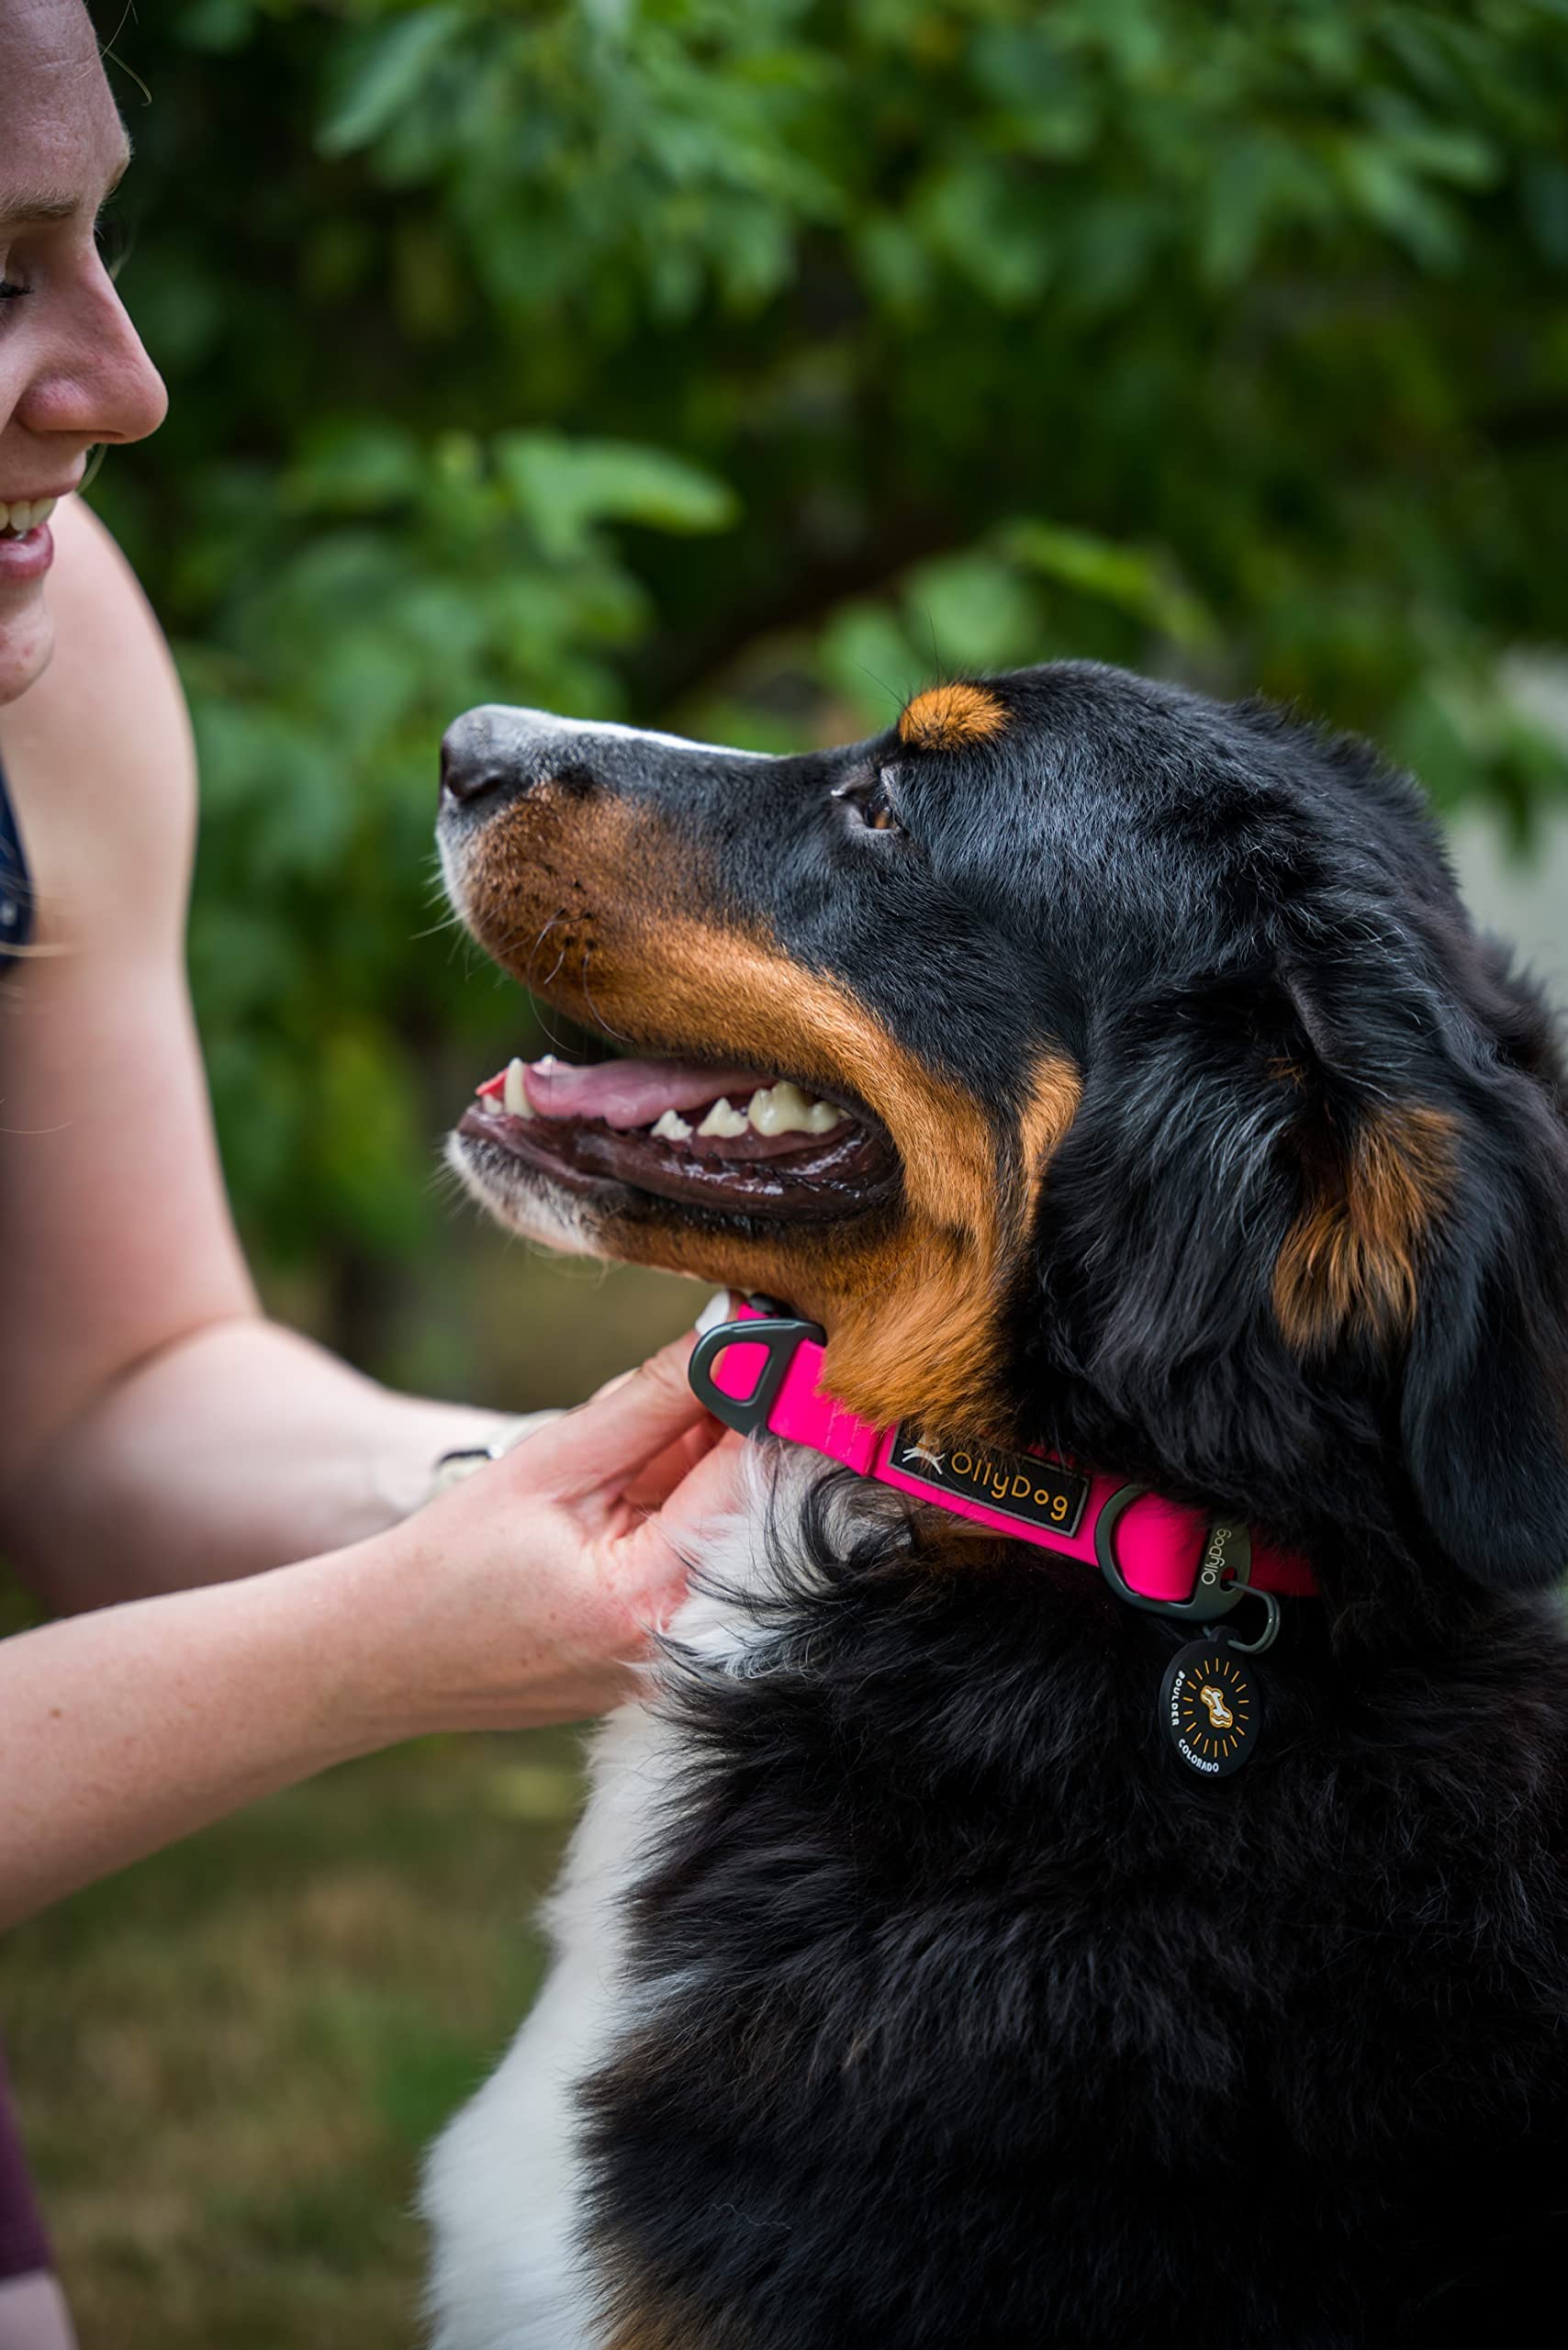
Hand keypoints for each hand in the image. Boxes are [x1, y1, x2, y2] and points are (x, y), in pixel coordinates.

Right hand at [344, 1327, 745, 1738]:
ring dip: (690, 1473)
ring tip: (613, 1462)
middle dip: (718, 1433)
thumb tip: (729, 1339)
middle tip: (685, 1379)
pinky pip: (695, 1562)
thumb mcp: (552, 1461)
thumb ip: (650, 1401)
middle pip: (744, 1504)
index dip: (759, 1398)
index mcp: (653, 1599)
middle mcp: (685, 1643)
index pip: (748, 1475)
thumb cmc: (451, 1560)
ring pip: (720, 1529)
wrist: (387, 1654)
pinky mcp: (663, 1659)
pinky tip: (614, 1497)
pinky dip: (670, 1514)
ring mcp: (676, 1660)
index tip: (760, 1341)